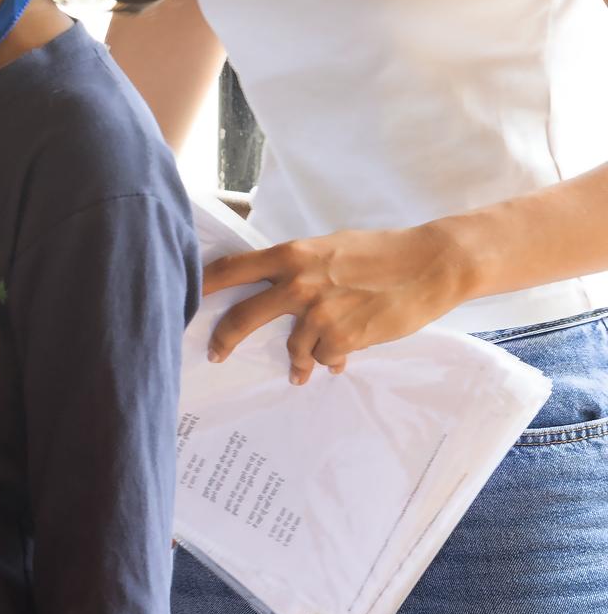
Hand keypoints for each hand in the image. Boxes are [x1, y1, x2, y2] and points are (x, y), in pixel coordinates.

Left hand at [204, 221, 470, 380]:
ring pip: (292, 349)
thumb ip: (298, 269)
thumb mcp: (330, 249)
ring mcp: (318, 314)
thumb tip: (272, 290)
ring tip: (308, 363)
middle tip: (216, 354)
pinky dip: (332, 360)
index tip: (183, 300)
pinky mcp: (342, 339)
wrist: (430, 265)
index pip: (230, 270)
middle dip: (223, 340)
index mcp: (291, 255)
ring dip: (300, 359)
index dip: (201, 286)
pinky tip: (345, 354)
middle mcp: (297, 284)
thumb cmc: (382, 253)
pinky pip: (323, 359)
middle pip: (240, 317)